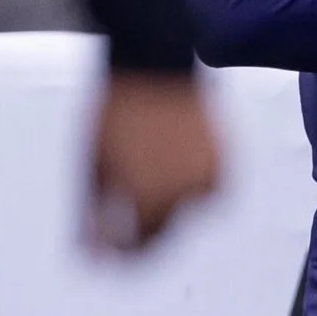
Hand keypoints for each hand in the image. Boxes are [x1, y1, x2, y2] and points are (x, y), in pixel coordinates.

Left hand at [89, 71, 220, 250]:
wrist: (153, 61)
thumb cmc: (115, 111)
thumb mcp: (91, 169)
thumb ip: (92, 217)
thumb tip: (92, 253)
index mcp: (148, 196)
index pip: (138, 248)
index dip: (117, 254)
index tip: (105, 250)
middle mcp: (184, 189)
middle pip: (164, 229)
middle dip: (141, 229)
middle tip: (121, 219)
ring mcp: (209, 170)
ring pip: (188, 209)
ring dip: (167, 206)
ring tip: (146, 182)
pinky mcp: (224, 153)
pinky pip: (210, 186)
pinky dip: (192, 185)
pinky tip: (172, 168)